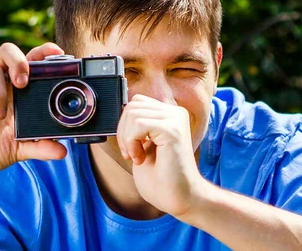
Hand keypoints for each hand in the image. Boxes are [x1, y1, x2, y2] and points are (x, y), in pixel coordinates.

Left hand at [116, 94, 202, 217]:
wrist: (179, 199)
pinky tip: (140, 158)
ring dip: (127, 139)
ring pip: (133, 113)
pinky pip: (139, 124)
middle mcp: (175, 113)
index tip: (129, 148)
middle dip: (123, 131)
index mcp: (169, 115)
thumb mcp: (143, 145)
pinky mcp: (173, 129)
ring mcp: (175, 119)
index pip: (137, 102)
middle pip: (133, 105)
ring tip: (137, 157)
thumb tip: (123, 112)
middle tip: (130, 154)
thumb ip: (137, 126)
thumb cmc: (161, 178)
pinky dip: (132, 142)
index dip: (125, 125)